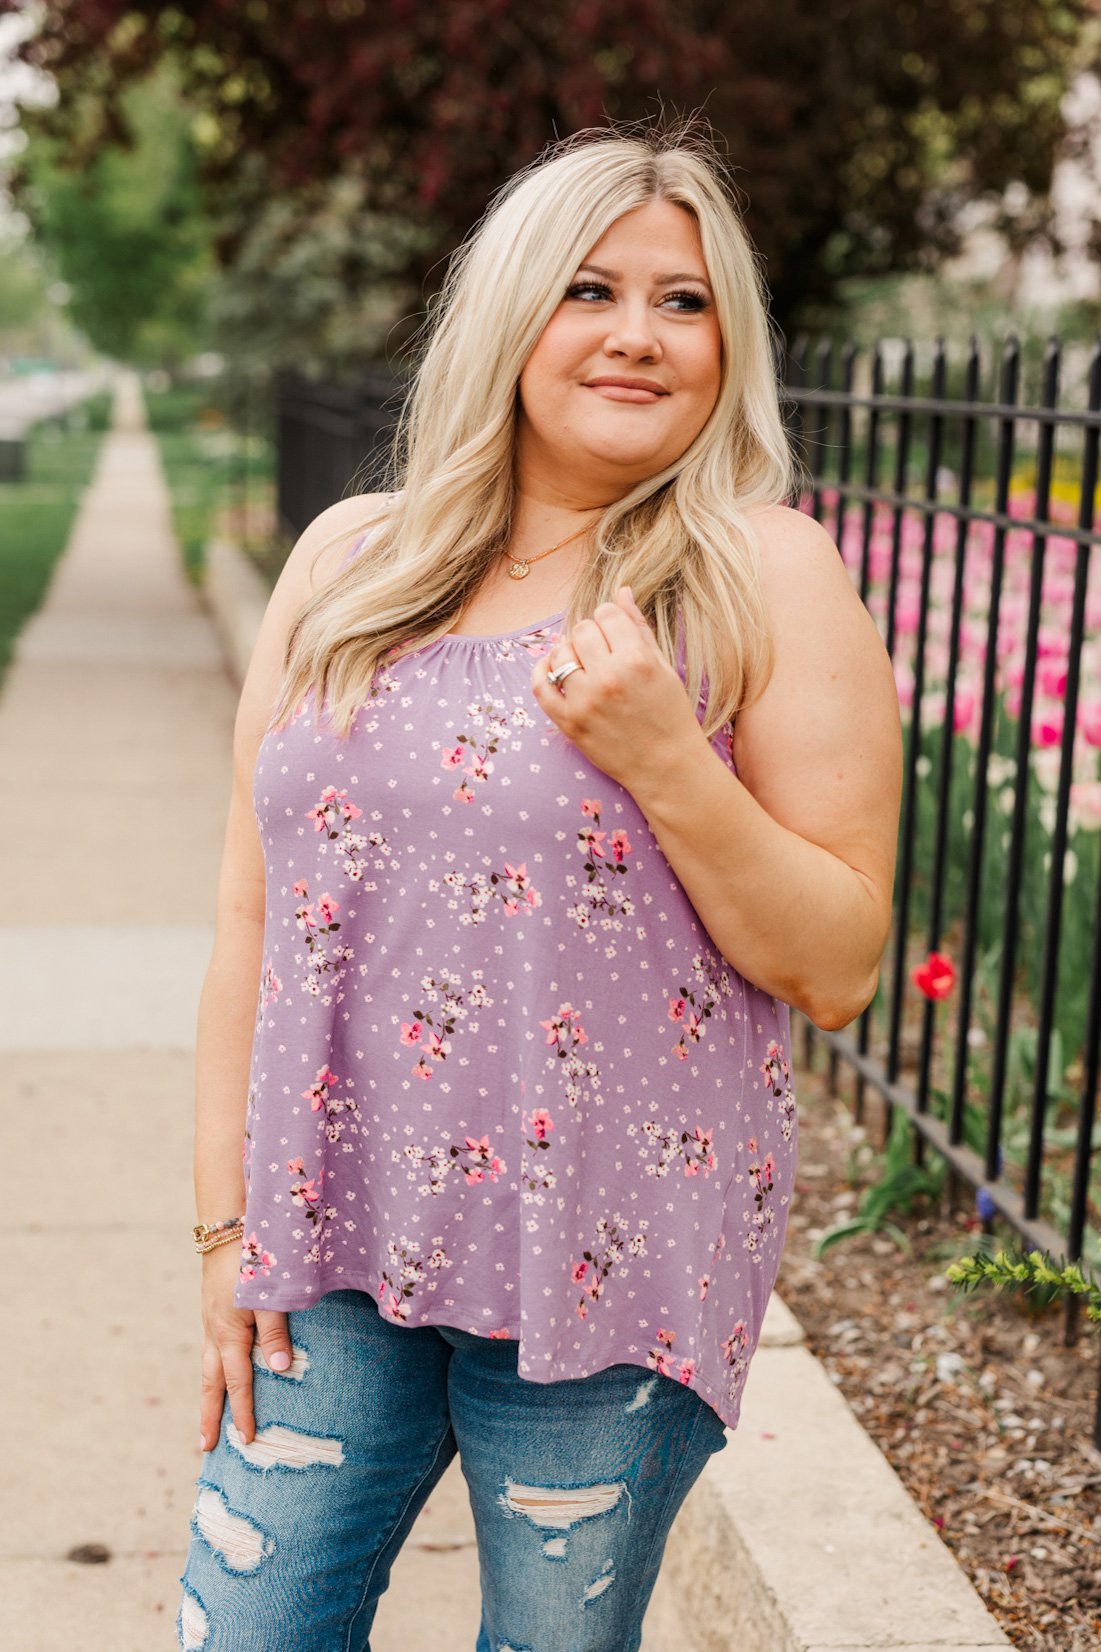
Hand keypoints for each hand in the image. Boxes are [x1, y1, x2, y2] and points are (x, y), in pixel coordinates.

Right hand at [198, 1243, 292, 1450]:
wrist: (225, 1226)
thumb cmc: (251, 1259)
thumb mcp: (267, 1295)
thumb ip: (275, 1332)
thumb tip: (281, 1371)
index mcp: (228, 1332)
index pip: (237, 1382)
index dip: (243, 1412)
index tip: (247, 1440)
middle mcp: (214, 1331)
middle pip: (211, 1383)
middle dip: (210, 1416)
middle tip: (206, 1448)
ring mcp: (210, 1321)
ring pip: (207, 1367)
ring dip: (208, 1395)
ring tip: (208, 1421)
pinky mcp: (213, 1310)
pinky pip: (211, 1349)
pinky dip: (212, 1370)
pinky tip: (219, 1373)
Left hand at [530, 586, 703, 792]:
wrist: (668, 768)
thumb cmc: (671, 715)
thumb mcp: (664, 668)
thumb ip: (639, 628)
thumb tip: (622, 591)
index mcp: (637, 660)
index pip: (606, 614)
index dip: (610, 619)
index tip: (615, 633)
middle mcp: (609, 678)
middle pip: (581, 630)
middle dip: (591, 635)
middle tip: (602, 653)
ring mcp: (585, 701)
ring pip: (560, 653)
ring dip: (569, 653)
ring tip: (585, 666)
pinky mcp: (568, 723)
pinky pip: (539, 684)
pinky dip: (541, 671)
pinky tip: (554, 669)